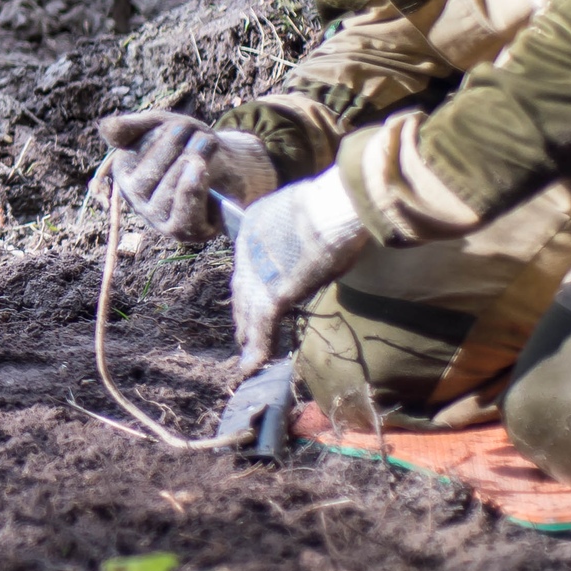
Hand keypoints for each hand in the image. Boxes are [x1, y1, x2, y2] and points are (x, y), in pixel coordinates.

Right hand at [97, 112, 274, 241]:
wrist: (228, 167)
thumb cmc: (190, 144)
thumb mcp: (161, 126)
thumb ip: (133, 126)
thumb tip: (105, 129)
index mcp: (123, 172)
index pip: (133, 156)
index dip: (159, 138)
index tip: (183, 125)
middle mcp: (134, 199)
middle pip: (150, 175)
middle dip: (177, 150)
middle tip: (201, 133)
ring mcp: (157, 219)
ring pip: (167, 194)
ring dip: (191, 163)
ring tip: (208, 143)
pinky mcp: (182, 232)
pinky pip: (184, 216)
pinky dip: (191, 190)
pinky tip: (201, 169)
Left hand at [231, 170, 369, 373]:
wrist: (329, 210)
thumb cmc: (329, 204)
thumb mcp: (304, 210)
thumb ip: (299, 227)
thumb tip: (313, 234)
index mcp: (253, 226)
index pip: (248, 264)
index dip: (249, 284)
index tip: (251, 297)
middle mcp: (247, 251)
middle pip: (242, 290)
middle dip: (242, 313)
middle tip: (241, 333)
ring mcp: (258, 275)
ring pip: (248, 312)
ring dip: (247, 336)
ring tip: (245, 357)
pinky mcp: (272, 296)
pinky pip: (262, 327)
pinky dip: (258, 348)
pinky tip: (253, 366)